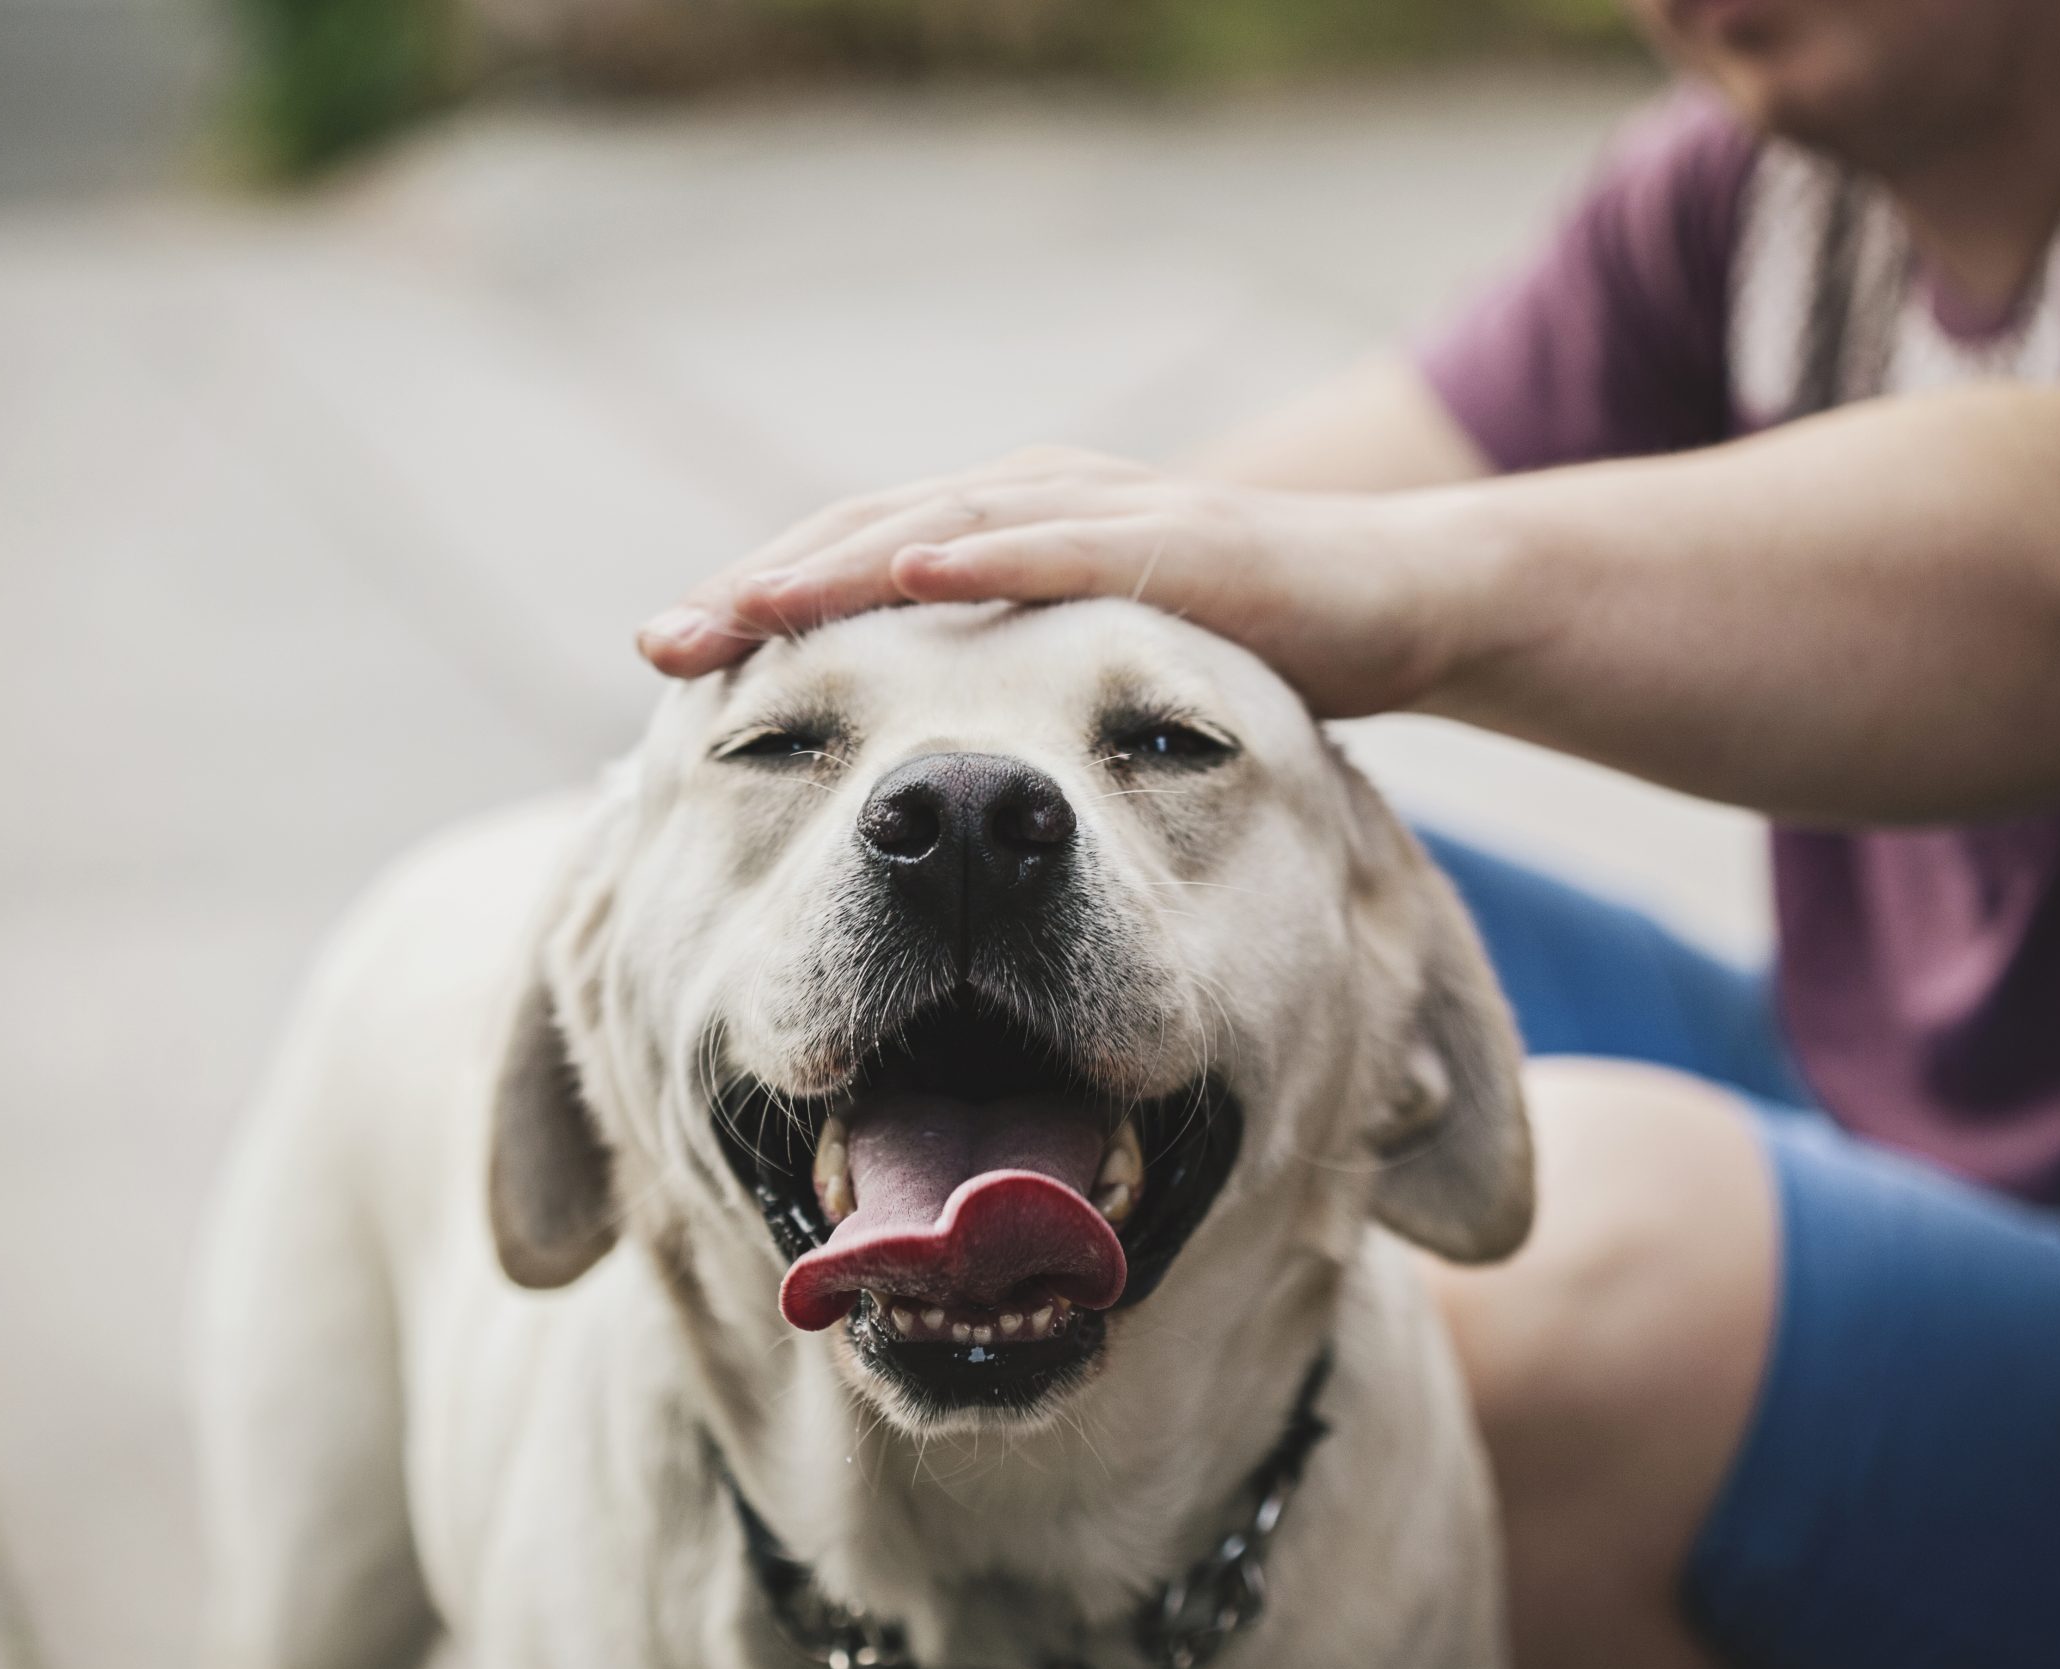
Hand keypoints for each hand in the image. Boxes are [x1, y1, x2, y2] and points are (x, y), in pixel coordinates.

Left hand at [636, 447, 1477, 717]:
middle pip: (866, 536)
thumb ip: (1010, 695)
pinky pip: (1065, 543)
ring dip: (836, 564)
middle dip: (761, 590)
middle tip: (662, 643)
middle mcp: (1034, 504)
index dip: (760, 608)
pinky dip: (984, 550)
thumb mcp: (1096, 682)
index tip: (666, 663)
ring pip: (943, 523)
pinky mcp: (1179, 540)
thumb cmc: (1239, 648)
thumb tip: (910, 773)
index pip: (854, 565)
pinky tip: (909, 568)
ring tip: (745, 605)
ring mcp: (1103, 512)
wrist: (1397, 603)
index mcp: (1004, 535)